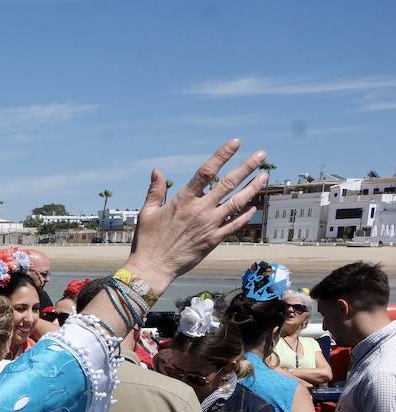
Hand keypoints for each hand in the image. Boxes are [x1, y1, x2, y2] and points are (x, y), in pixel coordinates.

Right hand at [126, 140, 269, 288]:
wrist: (153, 268)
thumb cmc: (147, 240)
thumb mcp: (147, 212)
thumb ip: (155, 191)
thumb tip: (157, 171)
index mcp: (183, 200)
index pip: (206, 172)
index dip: (222, 155)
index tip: (235, 143)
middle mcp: (200, 210)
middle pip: (228, 183)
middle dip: (247, 166)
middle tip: (262, 154)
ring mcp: (210, 225)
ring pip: (237, 202)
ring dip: (253, 188)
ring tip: (265, 176)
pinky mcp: (214, 240)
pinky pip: (235, 224)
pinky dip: (246, 214)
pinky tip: (254, 206)